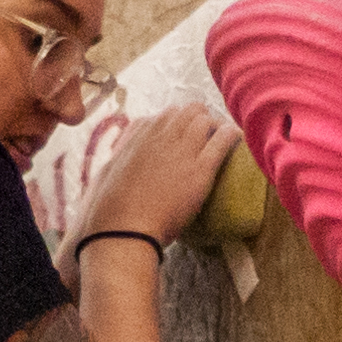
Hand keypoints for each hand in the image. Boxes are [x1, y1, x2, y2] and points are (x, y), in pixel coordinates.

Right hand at [72, 102, 231, 253]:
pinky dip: (231, 135)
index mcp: (137, 134)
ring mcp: (181, 149)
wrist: (123, 230)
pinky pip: (223, 139)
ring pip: (205, 119)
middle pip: (187, 111)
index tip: (176, 139)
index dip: (172, 127)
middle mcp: (160, 134)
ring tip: (219, 140)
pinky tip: (236, 139)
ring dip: (213, 127)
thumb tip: (118, 156)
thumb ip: (117, 158)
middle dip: (197, 120)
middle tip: (203, 138)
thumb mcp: (105, 172)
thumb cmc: (108, 209)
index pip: (161, 117)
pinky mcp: (200, 168)